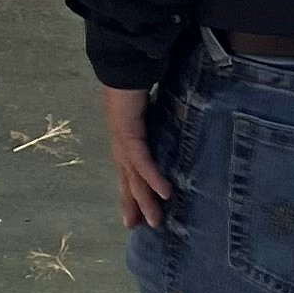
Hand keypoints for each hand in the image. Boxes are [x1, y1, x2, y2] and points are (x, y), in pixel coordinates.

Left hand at [102, 84, 170, 230]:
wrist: (120, 65)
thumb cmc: (134, 81)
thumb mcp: (148, 106)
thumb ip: (158, 118)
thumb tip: (173, 120)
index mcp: (124, 139)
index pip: (126, 171)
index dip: (129, 193)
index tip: (134, 214)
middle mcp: (121, 144)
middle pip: (127, 180)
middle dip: (133, 204)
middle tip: (139, 227)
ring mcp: (122, 140)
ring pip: (134, 177)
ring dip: (145, 200)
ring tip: (155, 221)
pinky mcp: (128, 133)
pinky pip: (142, 161)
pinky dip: (152, 178)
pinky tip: (164, 194)